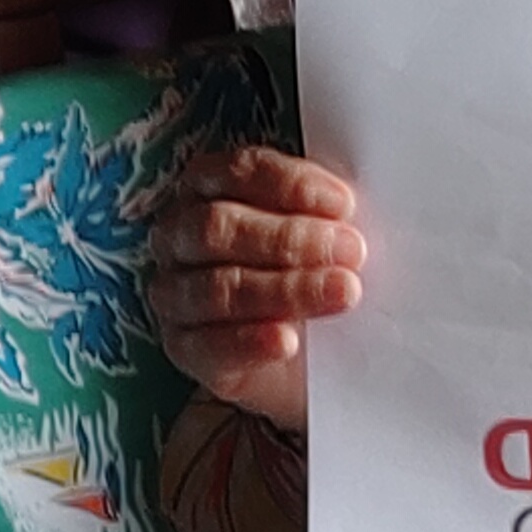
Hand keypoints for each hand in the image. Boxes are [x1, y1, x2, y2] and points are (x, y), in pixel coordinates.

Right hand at [150, 147, 365, 428]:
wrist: (302, 359)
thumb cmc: (308, 275)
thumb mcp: (319, 238)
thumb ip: (328, 219)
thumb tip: (356, 217)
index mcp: (207, 189)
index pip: (238, 172)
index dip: (290, 185)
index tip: (343, 204)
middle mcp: (180, 236)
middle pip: (220, 227)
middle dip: (290, 238)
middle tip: (351, 251)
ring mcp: (175, 293)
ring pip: (218, 287)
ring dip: (285, 289)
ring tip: (342, 294)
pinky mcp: (183, 347)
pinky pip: (208, 345)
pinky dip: (250, 341)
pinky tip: (287, 341)